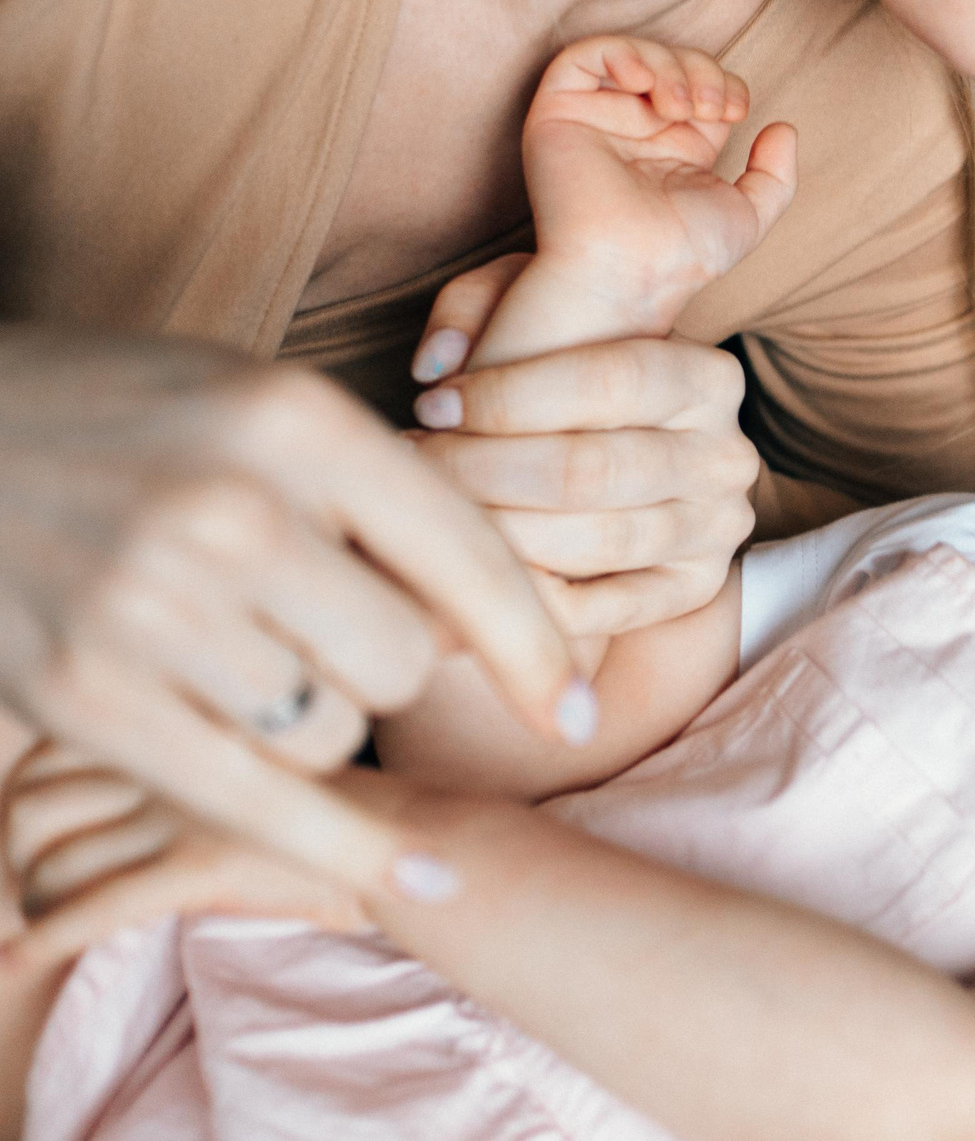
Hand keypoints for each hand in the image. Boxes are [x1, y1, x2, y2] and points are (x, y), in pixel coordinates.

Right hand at [0, 328, 585, 896]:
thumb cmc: (135, 416)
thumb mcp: (264, 408)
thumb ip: (372, 497)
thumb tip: (481, 627)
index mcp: (297, 421)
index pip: (465, 555)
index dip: (537, 648)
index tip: (579, 714)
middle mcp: (234, 512)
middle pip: (404, 660)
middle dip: (394, 666)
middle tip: (333, 633)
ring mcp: (152, 605)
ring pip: (330, 729)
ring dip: (317, 718)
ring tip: (249, 657)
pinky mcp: (83, 692)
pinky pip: (250, 798)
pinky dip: (339, 846)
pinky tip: (418, 878)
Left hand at [3, 741, 367, 971]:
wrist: (421, 834)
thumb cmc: (343, 803)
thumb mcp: (257, 752)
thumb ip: (189, 750)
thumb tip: (101, 793)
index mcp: (185, 705)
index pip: (53, 749)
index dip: (27, 798)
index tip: (39, 836)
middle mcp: (180, 744)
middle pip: (35, 803)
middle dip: (19, 854)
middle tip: (35, 884)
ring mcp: (191, 804)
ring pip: (52, 860)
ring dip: (32, 902)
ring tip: (42, 923)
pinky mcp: (207, 862)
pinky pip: (95, 907)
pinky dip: (45, 941)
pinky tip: (21, 961)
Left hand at [411, 290, 763, 636]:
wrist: (619, 447)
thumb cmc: (561, 374)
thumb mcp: (533, 305)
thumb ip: (478, 305)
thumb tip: (436, 366)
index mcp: (711, 379)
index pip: (610, 381)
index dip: (508, 396)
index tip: (434, 405)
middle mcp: (728, 457)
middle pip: (594, 470)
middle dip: (485, 472)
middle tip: (419, 466)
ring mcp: (718, 529)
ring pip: (597, 541)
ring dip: (498, 531)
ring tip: (438, 510)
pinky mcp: (695, 589)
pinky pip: (605, 610)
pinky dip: (534, 595)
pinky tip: (482, 564)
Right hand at [502, 37, 796, 352]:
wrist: (634, 271)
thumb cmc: (684, 255)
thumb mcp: (749, 215)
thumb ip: (775, 175)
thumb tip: (783, 127)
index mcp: (673, 148)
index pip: (702, 86)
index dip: (726, 83)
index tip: (735, 112)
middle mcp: (633, 130)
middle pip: (672, 63)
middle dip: (702, 71)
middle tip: (711, 108)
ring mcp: (594, 120)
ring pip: (632, 54)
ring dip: (668, 64)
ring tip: (679, 105)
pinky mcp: (557, 115)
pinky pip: (579, 58)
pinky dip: (619, 52)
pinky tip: (643, 81)